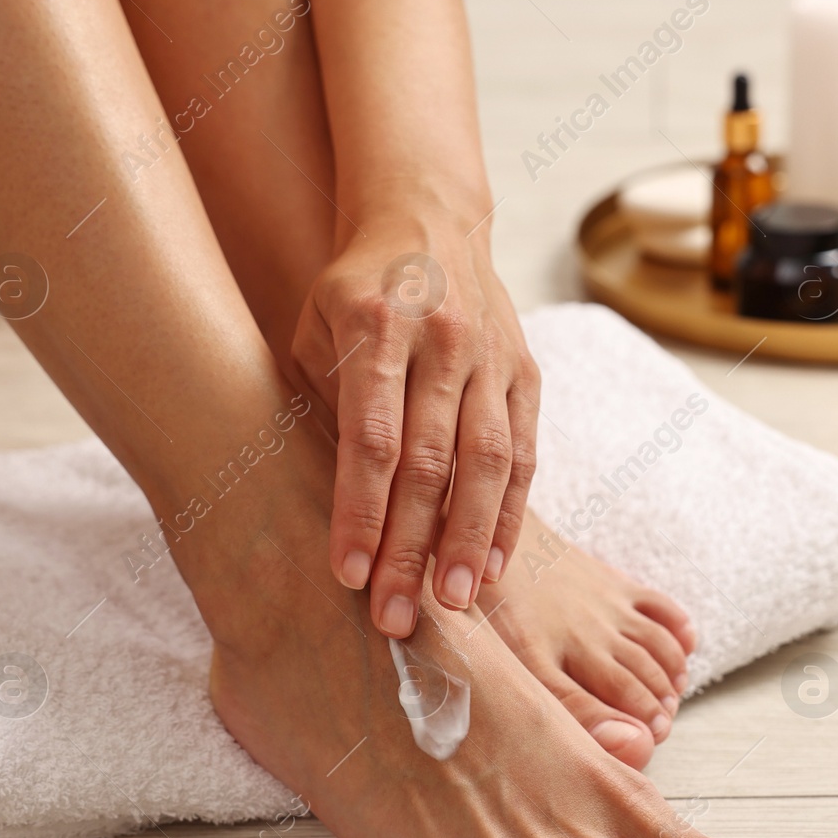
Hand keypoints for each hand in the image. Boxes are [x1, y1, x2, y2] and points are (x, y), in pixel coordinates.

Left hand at [291, 215, 538, 638]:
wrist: (427, 219)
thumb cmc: (351, 289)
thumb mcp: (312, 329)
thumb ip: (321, 407)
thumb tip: (315, 509)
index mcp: (377, 325)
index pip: (372, 437)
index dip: (361, 511)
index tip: (346, 575)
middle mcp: (443, 339)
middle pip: (432, 462)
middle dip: (413, 546)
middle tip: (396, 618)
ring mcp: (493, 357)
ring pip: (488, 463)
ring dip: (470, 540)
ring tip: (455, 604)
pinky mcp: (525, 373)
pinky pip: (523, 455)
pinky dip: (510, 514)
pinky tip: (494, 567)